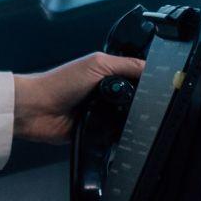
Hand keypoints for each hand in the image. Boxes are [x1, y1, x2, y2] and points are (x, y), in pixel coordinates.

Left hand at [13, 52, 144, 143]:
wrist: (37, 110)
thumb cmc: (59, 82)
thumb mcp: (97, 65)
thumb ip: (125, 65)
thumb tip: (151, 67)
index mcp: (107, 73)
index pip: (137, 76)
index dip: (149, 81)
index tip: (163, 86)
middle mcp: (107, 93)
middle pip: (136, 99)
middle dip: (141, 101)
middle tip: (147, 103)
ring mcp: (102, 112)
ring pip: (129, 118)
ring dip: (129, 117)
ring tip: (131, 115)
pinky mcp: (98, 131)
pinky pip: (116, 135)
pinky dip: (119, 133)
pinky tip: (120, 129)